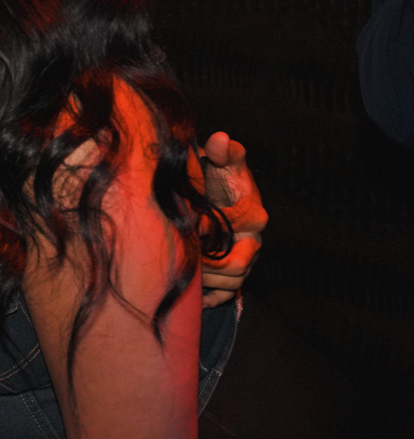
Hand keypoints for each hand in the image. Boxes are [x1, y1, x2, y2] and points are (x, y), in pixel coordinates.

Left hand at [198, 132, 264, 306]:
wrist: (214, 193)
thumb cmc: (217, 177)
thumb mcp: (223, 162)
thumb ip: (223, 152)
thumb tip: (219, 139)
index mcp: (253, 216)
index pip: (234, 235)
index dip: (208, 234)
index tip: (190, 225)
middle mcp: (252, 241)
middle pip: (237, 268)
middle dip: (210, 264)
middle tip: (187, 254)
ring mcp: (245, 260)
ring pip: (231, 283)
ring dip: (206, 280)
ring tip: (185, 267)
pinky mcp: (234, 274)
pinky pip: (226, 296)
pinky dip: (209, 299)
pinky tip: (191, 295)